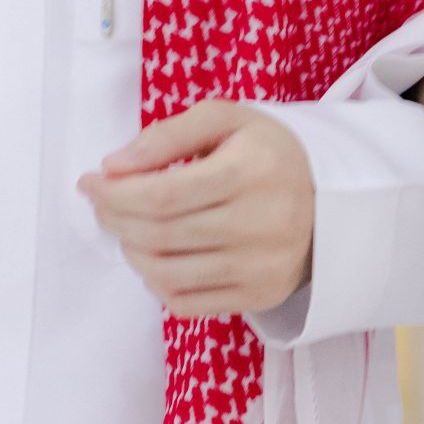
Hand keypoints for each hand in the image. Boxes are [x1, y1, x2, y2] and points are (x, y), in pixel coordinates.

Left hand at [78, 99, 314, 317]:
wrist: (333, 200)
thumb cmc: (266, 153)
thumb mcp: (226, 120)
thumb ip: (167, 135)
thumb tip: (113, 167)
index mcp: (251, 171)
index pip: (161, 196)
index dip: (113, 194)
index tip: (90, 182)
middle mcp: (260, 223)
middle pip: (158, 235)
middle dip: (114, 219)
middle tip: (102, 204)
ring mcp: (261, 267)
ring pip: (166, 273)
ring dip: (130, 251)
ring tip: (127, 229)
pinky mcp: (260, 296)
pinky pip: (187, 303)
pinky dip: (155, 283)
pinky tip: (154, 258)